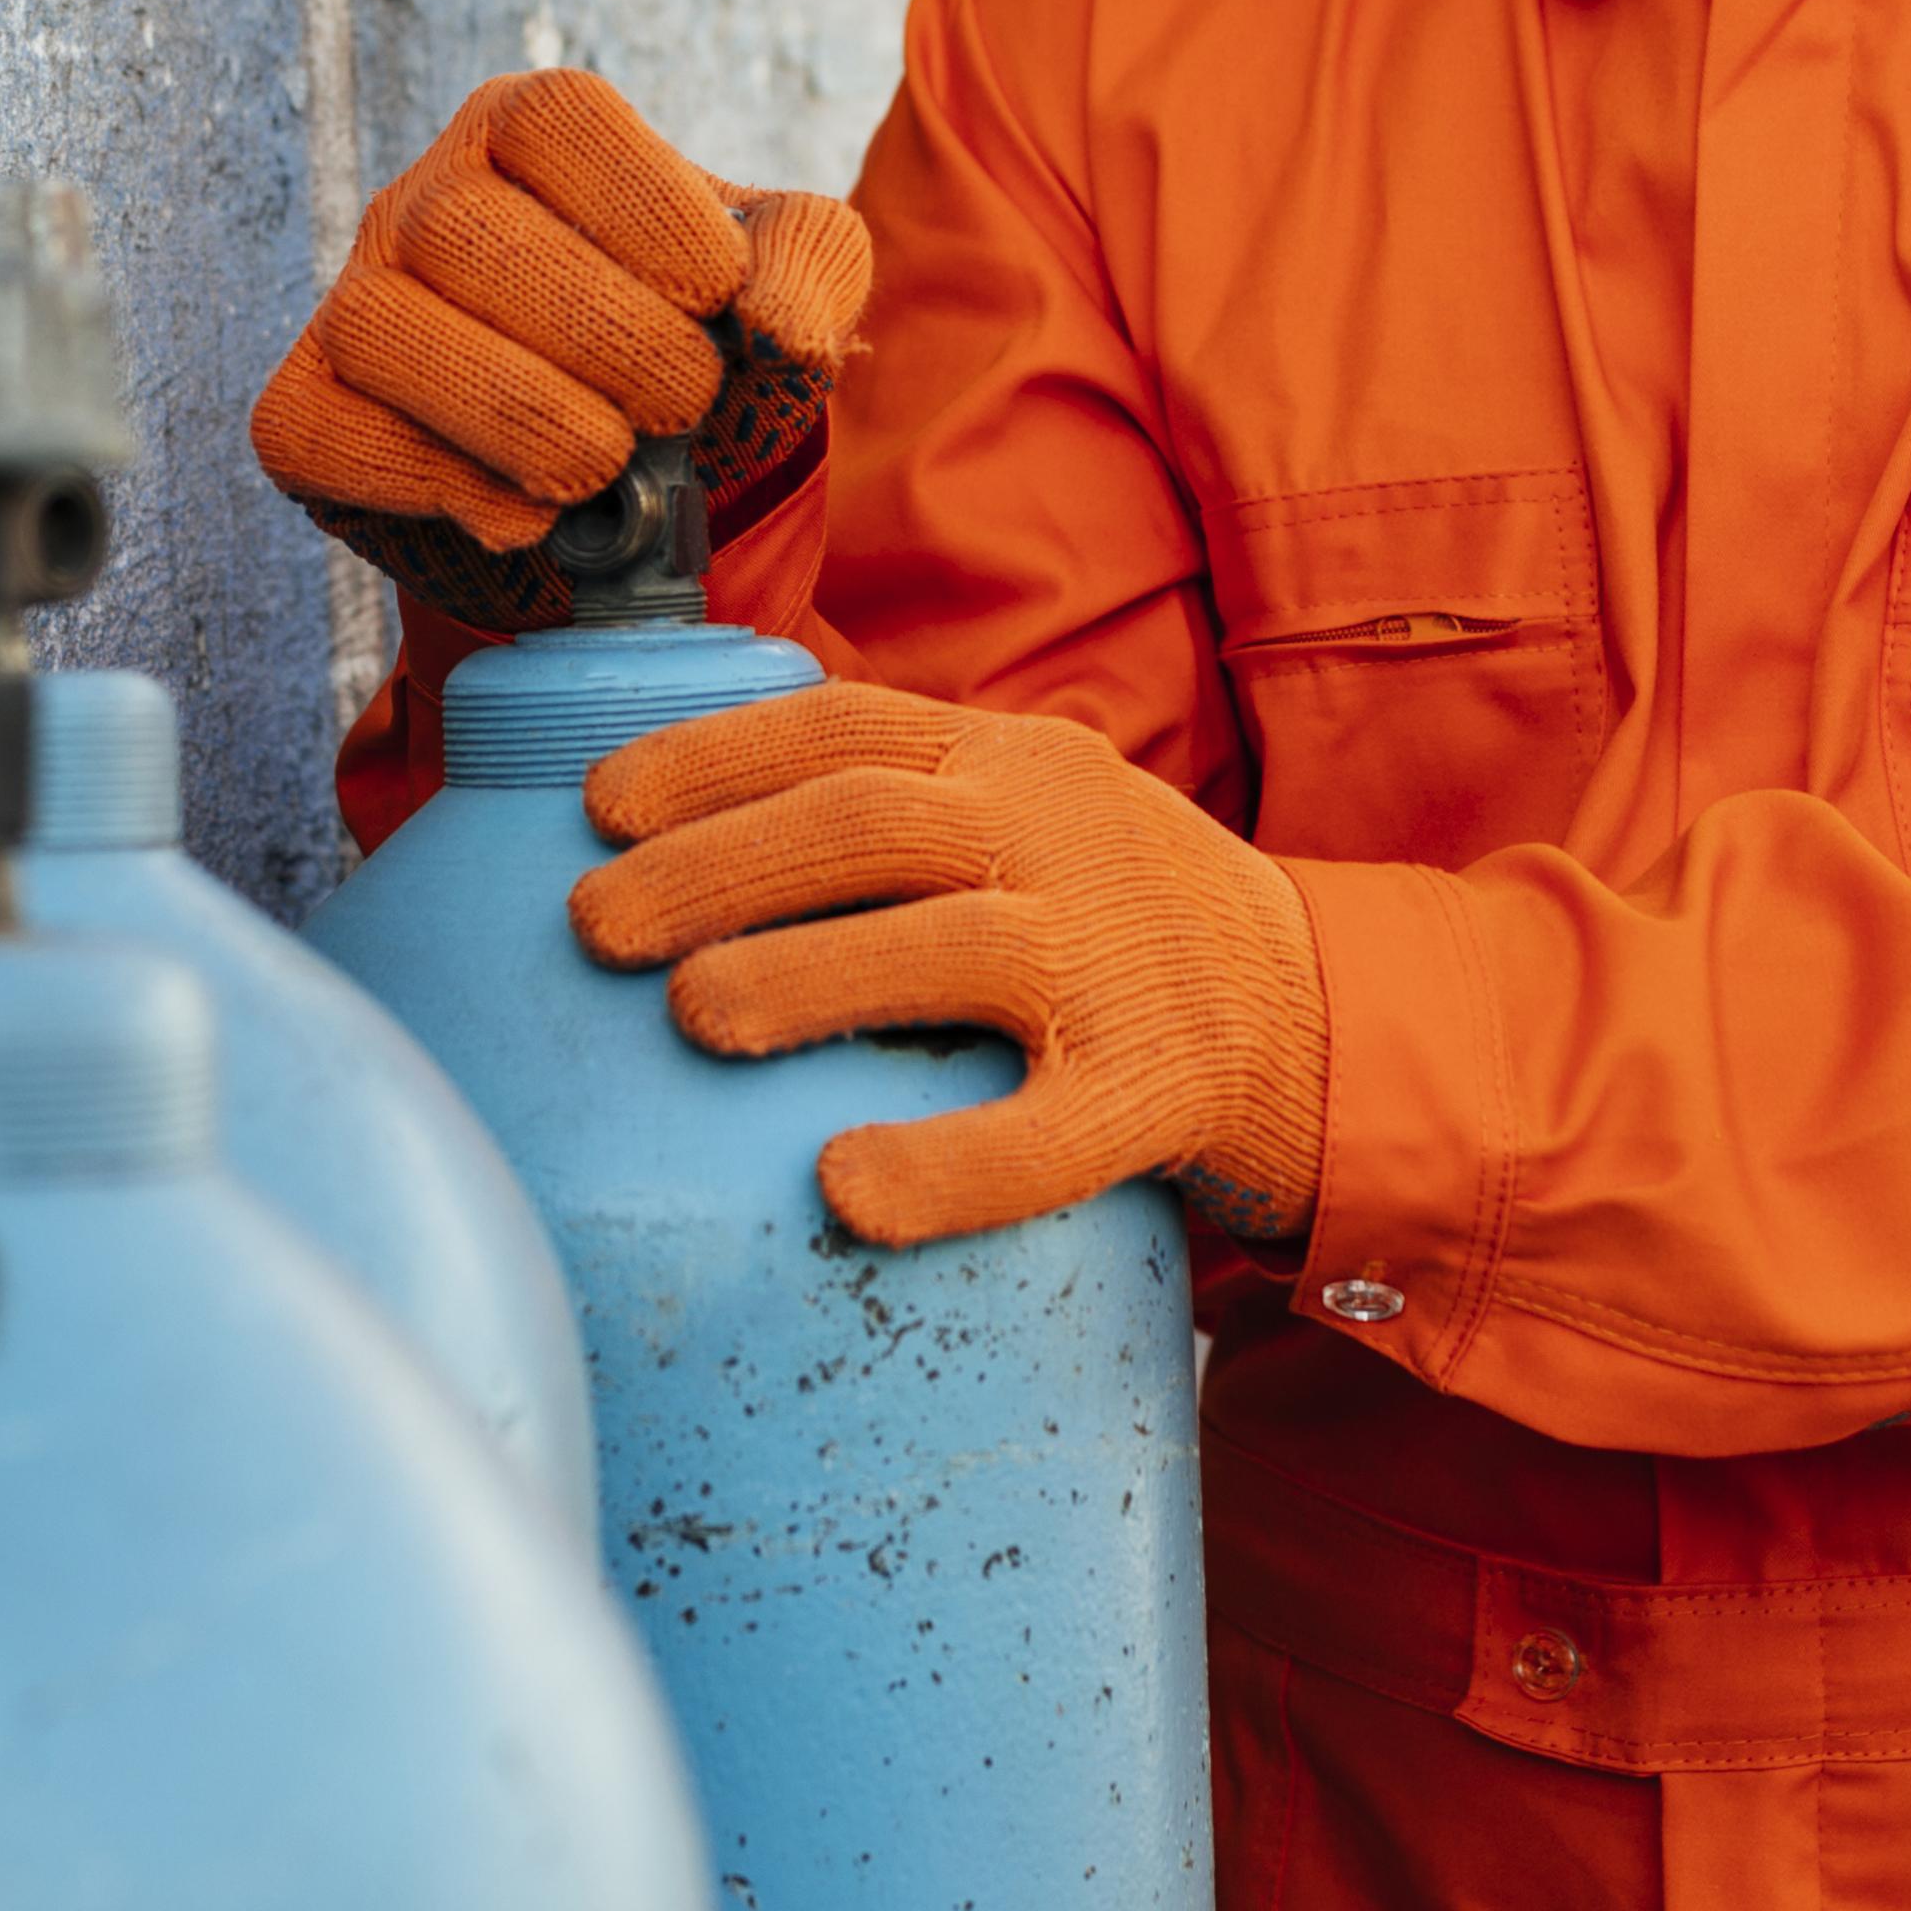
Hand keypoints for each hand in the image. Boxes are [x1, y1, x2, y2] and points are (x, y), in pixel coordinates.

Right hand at [249, 71, 868, 629]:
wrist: (624, 463)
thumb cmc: (695, 338)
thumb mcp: (783, 278)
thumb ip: (809, 266)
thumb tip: (773, 327)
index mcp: (533, 131)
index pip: (556, 118)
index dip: (644, 209)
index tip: (716, 297)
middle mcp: (425, 199)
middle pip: (463, 227)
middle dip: (595, 332)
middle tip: (680, 406)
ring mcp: (355, 300)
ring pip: (382, 327)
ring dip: (513, 411)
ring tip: (605, 466)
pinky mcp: (307, 409)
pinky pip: (323, 430)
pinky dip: (430, 481)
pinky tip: (524, 513)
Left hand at [569, 684, 1328, 1248]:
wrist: (1316, 1005)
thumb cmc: (1115, 911)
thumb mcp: (1025, 803)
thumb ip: (893, 795)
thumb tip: (677, 814)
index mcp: (1013, 762)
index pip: (845, 723)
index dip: (709, 757)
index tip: (595, 807)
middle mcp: (1060, 841)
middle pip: (870, 825)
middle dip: (716, 868)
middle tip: (594, 927)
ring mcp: (1112, 968)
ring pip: (952, 951)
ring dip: (808, 977)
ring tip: (690, 1015)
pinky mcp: (1155, 1094)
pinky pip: (1045, 1139)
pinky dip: (944, 1164)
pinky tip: (844, 1187)